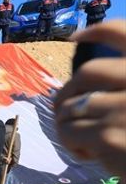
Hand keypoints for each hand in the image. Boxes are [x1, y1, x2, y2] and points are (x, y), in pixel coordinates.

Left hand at [55, 22, 125, 172]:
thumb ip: (123, 85)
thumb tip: (83, 76)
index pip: (125, 33)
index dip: (99, 31)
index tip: (77, 37)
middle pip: (86, 73)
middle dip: (68, 90)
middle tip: (62, 108)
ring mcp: (123, 108)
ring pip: (70, 106)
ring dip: (68, 123)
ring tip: (83, 138)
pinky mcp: (107, 135)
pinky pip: (68, 132)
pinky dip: (72, 143)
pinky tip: (88, 152)